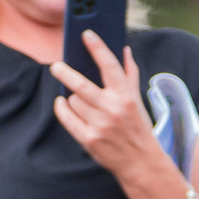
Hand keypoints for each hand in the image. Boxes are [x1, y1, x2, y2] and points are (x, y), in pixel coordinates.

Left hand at [49, 34, 182, 198]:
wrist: (142, 164)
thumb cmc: (138, 129)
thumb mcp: (137, 102)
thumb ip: (129, 75)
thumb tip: (124, 50)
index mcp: (127, 98)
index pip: (110, 66)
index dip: (98, 48)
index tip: (86, 33)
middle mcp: (113, 110)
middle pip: (80, 84)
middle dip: (65, 72)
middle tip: (57, 66)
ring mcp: (100, 126)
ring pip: (73, 100)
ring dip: (71, 97)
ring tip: (75, 98)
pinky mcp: (89, 139)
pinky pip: (66, 116)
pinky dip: (62, 108)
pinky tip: (63, 104)